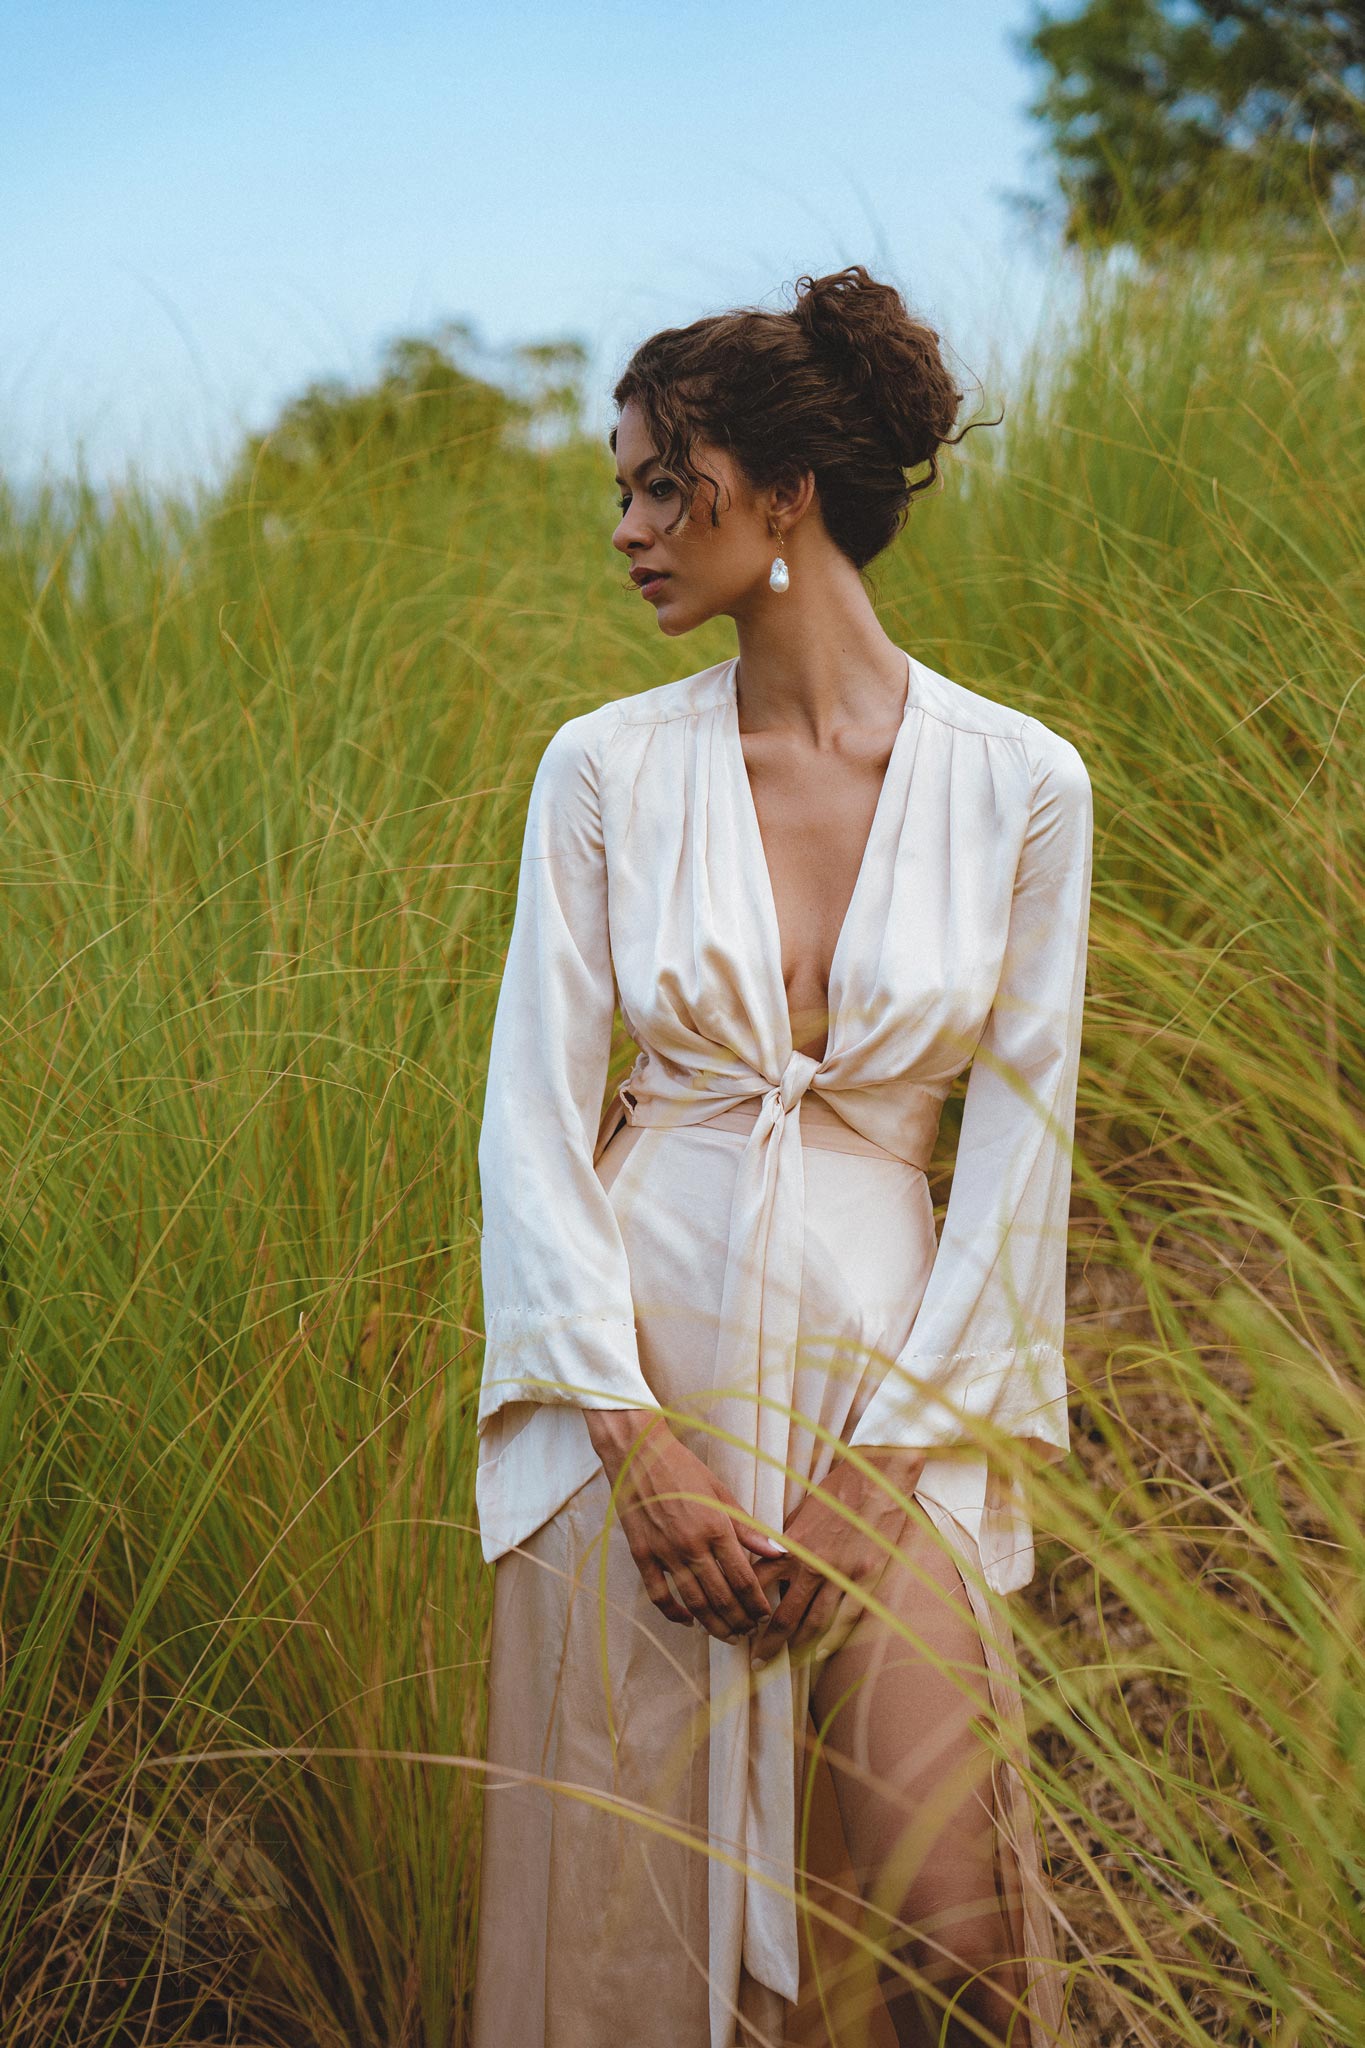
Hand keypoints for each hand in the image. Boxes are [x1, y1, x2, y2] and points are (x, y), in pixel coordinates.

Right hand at [583, 1408, 786, 1643]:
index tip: (765, 1615)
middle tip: (750, 1631)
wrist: (638, 1455)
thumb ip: (748, 1527)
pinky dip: (673, 1613)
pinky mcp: (642, 1555)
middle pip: (721, 1596)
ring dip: (713, 1624)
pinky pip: (658, 1594)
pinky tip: (687, 1622)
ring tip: (727, 1636)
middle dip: (739, 1619)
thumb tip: (778, 1552)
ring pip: (694, 1602)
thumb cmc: (684, 1469)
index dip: (757, 1602)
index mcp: (716, 1527)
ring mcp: (665, 1552)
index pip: (743, 1578)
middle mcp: (692, 1545)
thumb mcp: (721, 1493)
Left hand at [748, 1446, 927, 1669]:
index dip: (746, 1609)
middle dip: (768, 1642)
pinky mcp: (867, 1578)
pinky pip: (847, 1618)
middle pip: (784, 1615)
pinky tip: (820, 1653)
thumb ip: (786, 1544)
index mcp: (792, 1547)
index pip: (759, 1586)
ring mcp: (842, 1575)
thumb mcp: (801, 1514)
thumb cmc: (837, 1491)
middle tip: (755, 1661)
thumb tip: (770, 1566)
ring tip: (785, 1662)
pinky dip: (832, 1638)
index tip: (737, 1624)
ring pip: (815, 1623)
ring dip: (797, 1647)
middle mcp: (814, 1566)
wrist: (877, 1478)